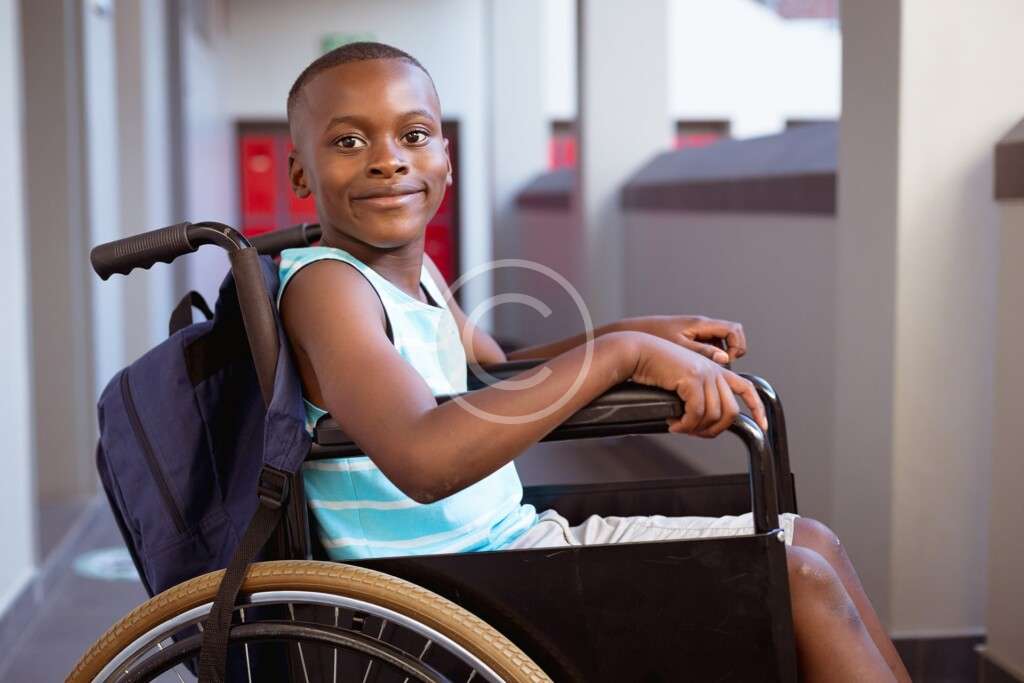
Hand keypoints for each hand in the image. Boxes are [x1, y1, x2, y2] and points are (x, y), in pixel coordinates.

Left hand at [617, 315, 746, 364]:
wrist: (631, 334)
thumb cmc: (651, 337)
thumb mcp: (679, 347)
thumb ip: (703, 352)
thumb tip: (724, 359)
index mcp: (700, 324)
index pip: (734, 330)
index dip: (737, 346)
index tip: (727, 361)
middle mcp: (701, 326)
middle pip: (730, 337)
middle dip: (731, 353)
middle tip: (721, 370)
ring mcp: (695, 333)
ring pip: (719, 345)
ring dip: (719, 360)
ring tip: (707, 375)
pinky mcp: (688, 340)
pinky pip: (707, 349)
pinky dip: (707, 360)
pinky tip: (696, 374)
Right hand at [629, 333, 765, 437]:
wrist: (638, 352)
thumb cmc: (655, 367)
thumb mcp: (683, 381)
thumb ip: (699, 395)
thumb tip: (704, 421)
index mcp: (716, 369)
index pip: (747, 388)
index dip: (757, 408)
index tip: (762, 426)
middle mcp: (714, 370)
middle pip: (731, 411)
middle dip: (715, 429)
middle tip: (695, 433)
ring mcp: (705, 373)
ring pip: (713, 415)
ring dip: (695, 428)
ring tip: (679, 426)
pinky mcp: (692, 378)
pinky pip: (696, 412)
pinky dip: (685, 424)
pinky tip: (674, 424)